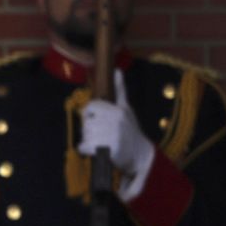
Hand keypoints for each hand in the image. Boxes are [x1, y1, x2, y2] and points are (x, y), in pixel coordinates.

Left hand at [78, 69, 155, 195]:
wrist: (140, 155)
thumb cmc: (130, 130)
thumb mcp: (125, 108)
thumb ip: (119, 90)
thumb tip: (117, 70)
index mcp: (118, 110)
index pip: (91, 107)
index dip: (90, 114)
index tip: (98, 120)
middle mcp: (116, 120)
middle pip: (86, 122)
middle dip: (90, 130)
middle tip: (102, 135)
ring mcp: (113, 134)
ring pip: (85, 135)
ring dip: (89, 140)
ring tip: (102, 142)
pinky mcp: (110, 149)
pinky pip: (84, 147)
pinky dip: (87, 150)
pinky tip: (97, 150)